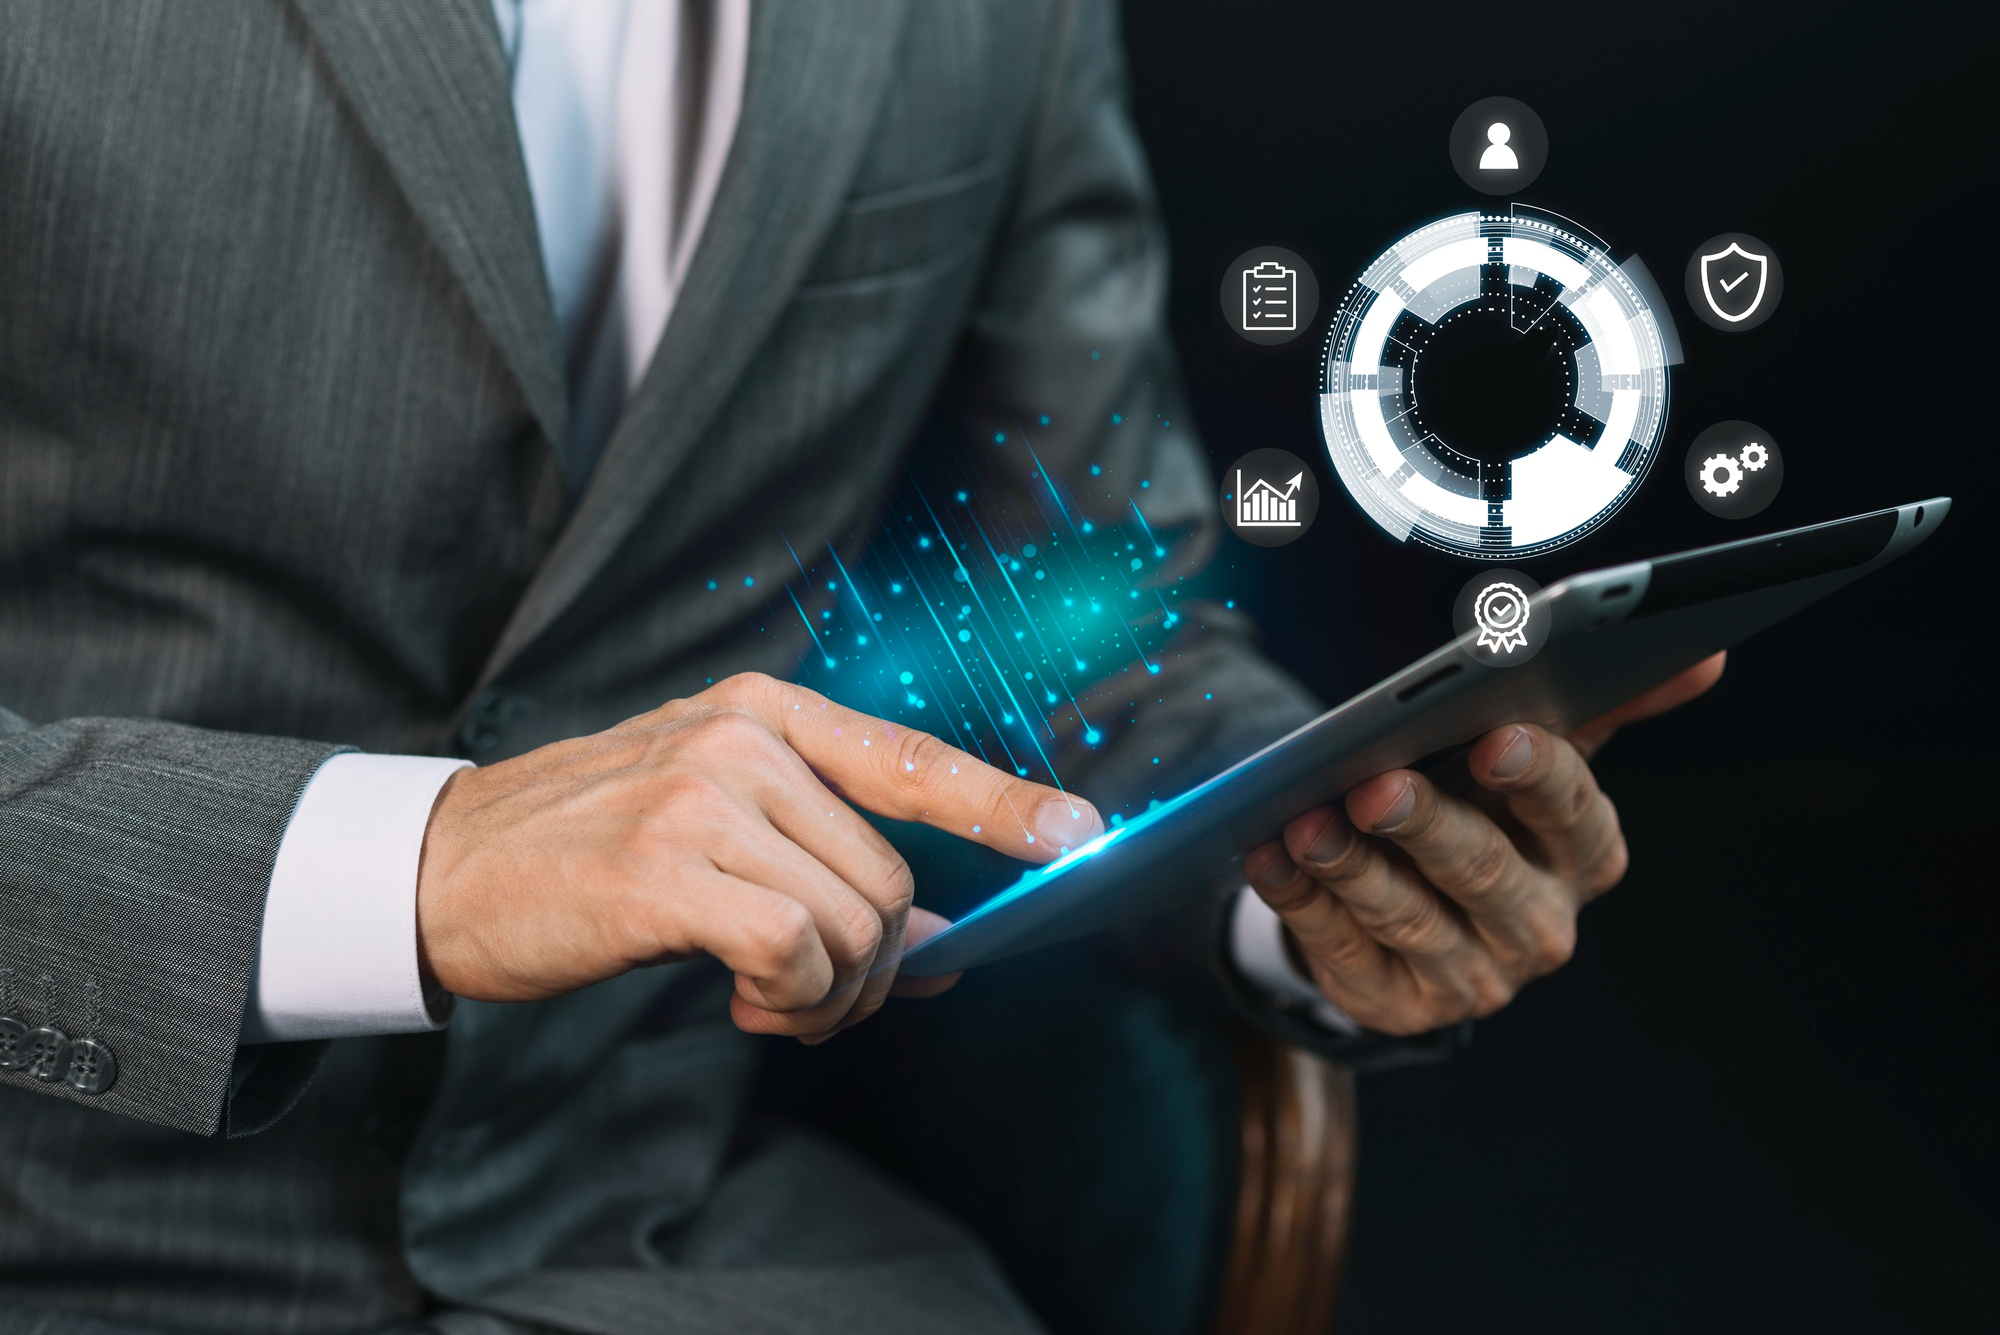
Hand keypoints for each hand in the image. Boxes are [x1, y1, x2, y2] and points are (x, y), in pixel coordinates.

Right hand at [416, 673, 1101, 1040]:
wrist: (446, 868)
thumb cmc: (591, 851)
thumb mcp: (716, 830)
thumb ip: (826, 866)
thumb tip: (942, 948)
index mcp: (764, 712)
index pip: (912, 757)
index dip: (1002, 802)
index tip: (1081, 835)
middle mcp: (742, 739)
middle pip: (894, 877)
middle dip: (878, 965)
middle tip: (815, 997)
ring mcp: (701, 797)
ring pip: (856, 922)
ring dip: (832, 995)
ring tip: (771, 1000)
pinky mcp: (664, 870)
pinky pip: (795, 952)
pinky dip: (790, 1000)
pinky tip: (743, 998)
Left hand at [1242, 654, 1725, 1035]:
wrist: (1420, 909)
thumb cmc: (1484, 808)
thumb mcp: (1538, 756)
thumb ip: (1604, 704)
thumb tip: (1703, 653)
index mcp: (1586, 855)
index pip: (1573, 815)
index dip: (1535, 776)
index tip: (1497, 735)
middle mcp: (1538, 925)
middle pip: (1483, 872)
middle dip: (1427, 825)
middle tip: (1375, 783)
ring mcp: (1470, 976)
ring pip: (1407, 917)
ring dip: (1351, 867)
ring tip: (1304, 820)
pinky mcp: (1397, 1006)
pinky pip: (1342, 951)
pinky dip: (1301, 901)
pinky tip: (1269, 856)